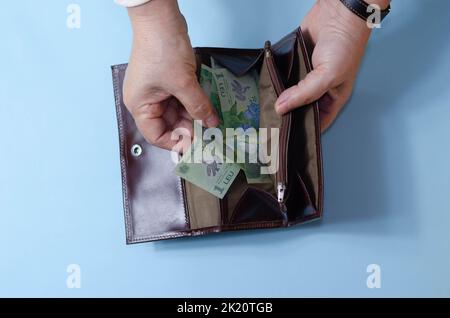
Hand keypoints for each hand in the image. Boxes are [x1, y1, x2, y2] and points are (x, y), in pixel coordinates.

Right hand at [123, 0, 218, 150]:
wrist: (160, 18)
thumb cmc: (161, 48)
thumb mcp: (183, 83)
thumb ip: (198, 107)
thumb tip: (211, 124)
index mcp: (140, 105)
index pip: (157, 135)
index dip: (177, 142)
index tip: (197, 145)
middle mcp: (146, 100)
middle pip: (169, 124)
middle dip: (189, 128)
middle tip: (210, 133)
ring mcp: (157, 90)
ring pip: (177, 112)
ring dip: (193, 115)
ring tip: (211, 120)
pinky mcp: (167, 80)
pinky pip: (181, 98)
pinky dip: (193, 103)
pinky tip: (207, 106)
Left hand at [275, 0, 388, 131]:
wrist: (338, 12)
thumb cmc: (346, 44)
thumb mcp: (329, 75)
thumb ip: (304, 94)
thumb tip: (281, 108)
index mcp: (332, 98)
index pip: (317, 122)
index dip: (304, 132)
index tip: (287, 139)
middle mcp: (318, 90)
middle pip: (300, 109)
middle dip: (288, 116)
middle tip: (270, 125)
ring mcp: (305, 77)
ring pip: (289, 94)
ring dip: (279, 99)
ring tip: (264, 110)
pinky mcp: (294, 63)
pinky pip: (282, 77)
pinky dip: (275, 81)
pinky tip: (265, 89)